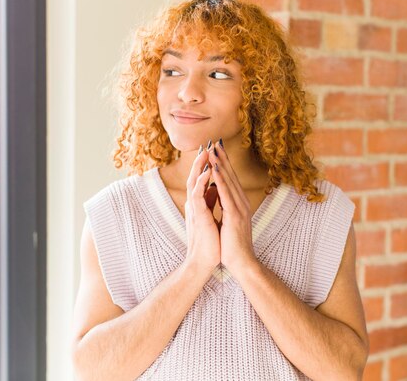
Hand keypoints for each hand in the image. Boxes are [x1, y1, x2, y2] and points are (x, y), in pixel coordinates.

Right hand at [183, 148, 220, 275]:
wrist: (205, 262)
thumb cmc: (210, 242)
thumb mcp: (212, 216)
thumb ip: (210, 202)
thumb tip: (212, 188)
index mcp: (200, 204)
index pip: (202, 179)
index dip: (207, 164)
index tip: (213, 150)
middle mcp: (195, 205)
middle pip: (196, 176)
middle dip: (202, 160)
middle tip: (208, 143)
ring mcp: (195, 210)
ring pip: (194, 182)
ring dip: (200, 166)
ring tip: (206, 151)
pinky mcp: (197, 216)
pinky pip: (197, 195)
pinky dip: (201, 182)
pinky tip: (208, 171)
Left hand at [207, 142, 257, 272]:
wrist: (242, 263)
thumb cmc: (232, 245)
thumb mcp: (227, 222)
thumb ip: (224, 208)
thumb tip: (218, 195)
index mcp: (239, 204)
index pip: (230, 180)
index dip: (223, 164)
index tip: (216, 149)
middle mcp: (242, 203)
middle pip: (231, 176)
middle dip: (222, 158)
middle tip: (215, 142)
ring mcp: (240, 209)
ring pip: (229, 182)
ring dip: (221, 165)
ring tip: (213, 150)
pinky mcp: (235, 217)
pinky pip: (226, 195)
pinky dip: (220, 181)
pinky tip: (215, 171)